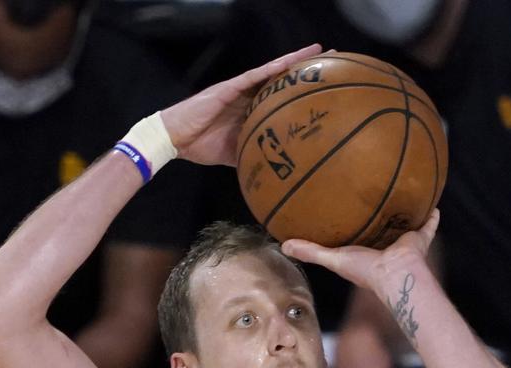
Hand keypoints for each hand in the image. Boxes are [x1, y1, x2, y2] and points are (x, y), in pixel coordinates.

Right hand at [161, 44, 322, 165]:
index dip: (302, 91)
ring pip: (272, 72)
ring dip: (295, 62)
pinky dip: (271, 69)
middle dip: (306, 71)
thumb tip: (274, 172)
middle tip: (334, 62)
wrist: (175, 139)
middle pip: (282, 80)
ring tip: (320, 52)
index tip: (326, 87)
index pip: (281, 97)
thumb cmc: (200, 145)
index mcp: (250, 111)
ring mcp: (239, 90)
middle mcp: (248, 96)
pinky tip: (289, 62)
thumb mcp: (234, 153)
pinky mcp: (229, 88)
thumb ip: (253, 154)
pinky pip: (254, 76)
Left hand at [282, 210, 440, 295]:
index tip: (340, 209)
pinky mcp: (418, 238)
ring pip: (402, 224)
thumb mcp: (333, 259)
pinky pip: (427, 224)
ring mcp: (401, 242)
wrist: (395, 274)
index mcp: (363, 251)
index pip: (353, 236)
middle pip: (379, 227)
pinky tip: (433, 201)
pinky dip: (431, 216)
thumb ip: (310, 251)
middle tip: (372, 196)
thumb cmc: (364, 271)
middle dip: (376, 216)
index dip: (347, 225)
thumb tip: (282, 245)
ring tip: (403, 193)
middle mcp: (382, 246)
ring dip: (403, 213)